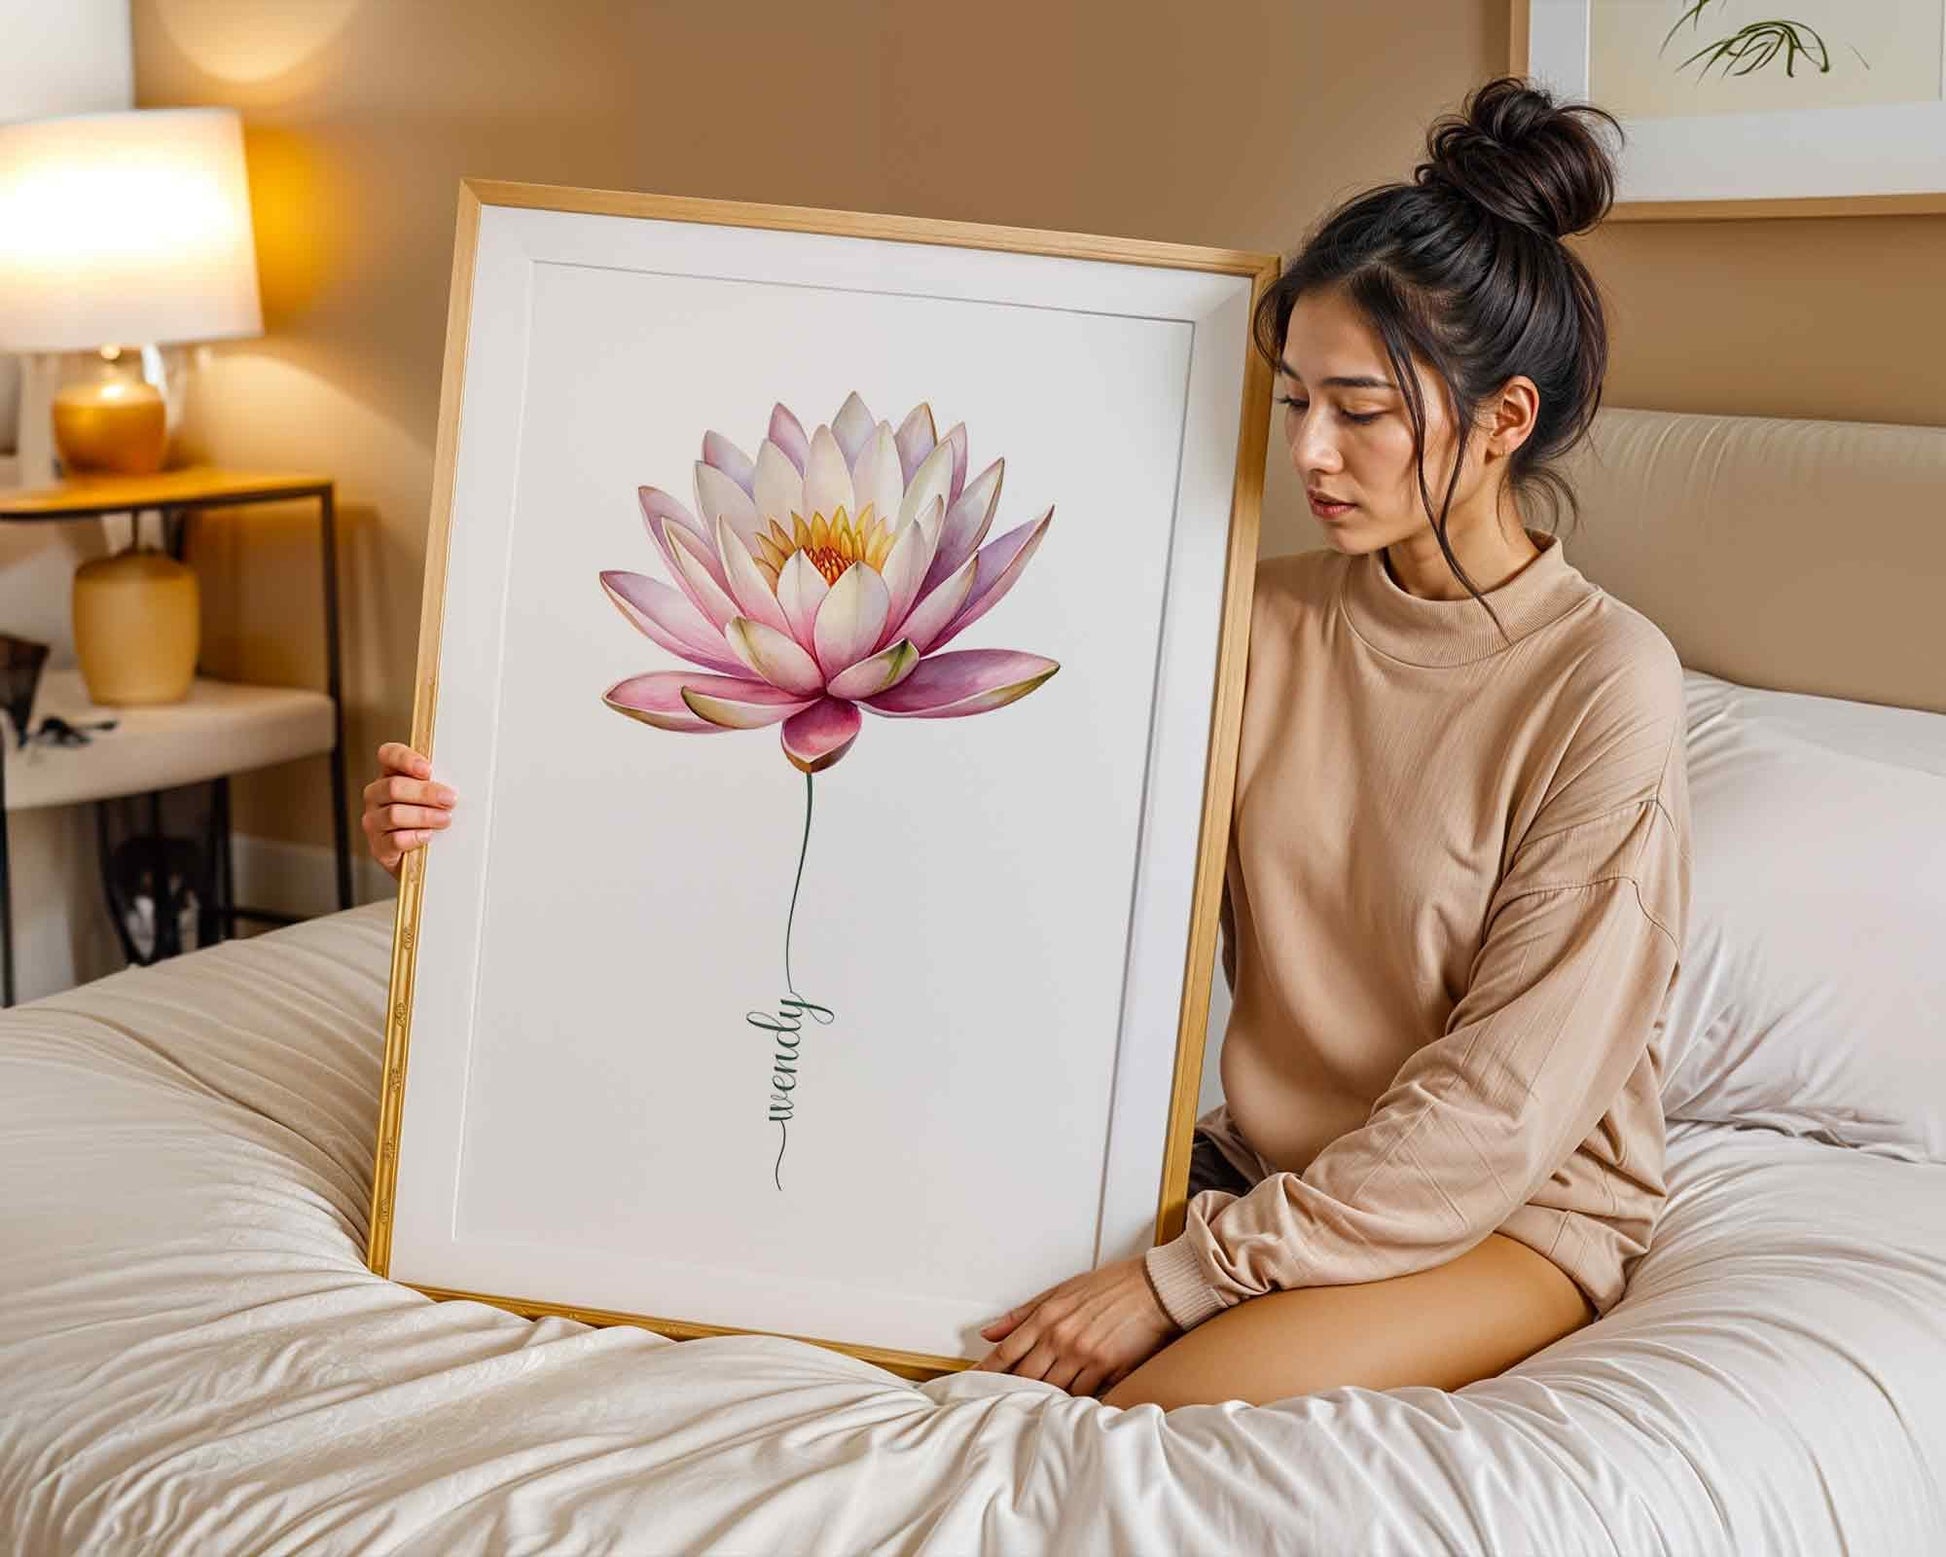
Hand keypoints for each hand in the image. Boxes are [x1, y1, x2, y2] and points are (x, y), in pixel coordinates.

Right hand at [362, 741, 456, 880]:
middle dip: (425, 792)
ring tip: (445, 819)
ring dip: (424, 816)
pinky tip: (428, 836)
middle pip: (394, 787)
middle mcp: (376, 795)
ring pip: (394, 814)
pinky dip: (413, 837)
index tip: (428, 770)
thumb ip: (438, 784)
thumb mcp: (433, 797)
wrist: (419, 858)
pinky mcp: (378, 847)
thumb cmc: (428, 818)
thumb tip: (459, 783)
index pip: (388, 755)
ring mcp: (374, 821)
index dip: (406, 760)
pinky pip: (394, 840)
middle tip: (449, 799)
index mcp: (390, 774)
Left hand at [972, 1254, 1179, 1397]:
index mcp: (1046, 1316)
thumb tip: (989, 1332)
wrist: (1153, 1289)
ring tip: (1029, 1410)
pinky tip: (1064, 1407)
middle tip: (998, 1403)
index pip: (1006, 1351)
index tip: (971, 1384)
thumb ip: (1022, 1315)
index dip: (986, 1372)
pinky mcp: (1106, 1368)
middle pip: (1024, 1376)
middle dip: (1010, 1391)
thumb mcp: (1061, 1291)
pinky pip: (1081, 1394)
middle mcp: (1060, 1336)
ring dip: (1040, 1399)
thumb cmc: (1109, 1288)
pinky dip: (1071, 1401)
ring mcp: (1083, 1354)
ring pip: (1051, 1389)